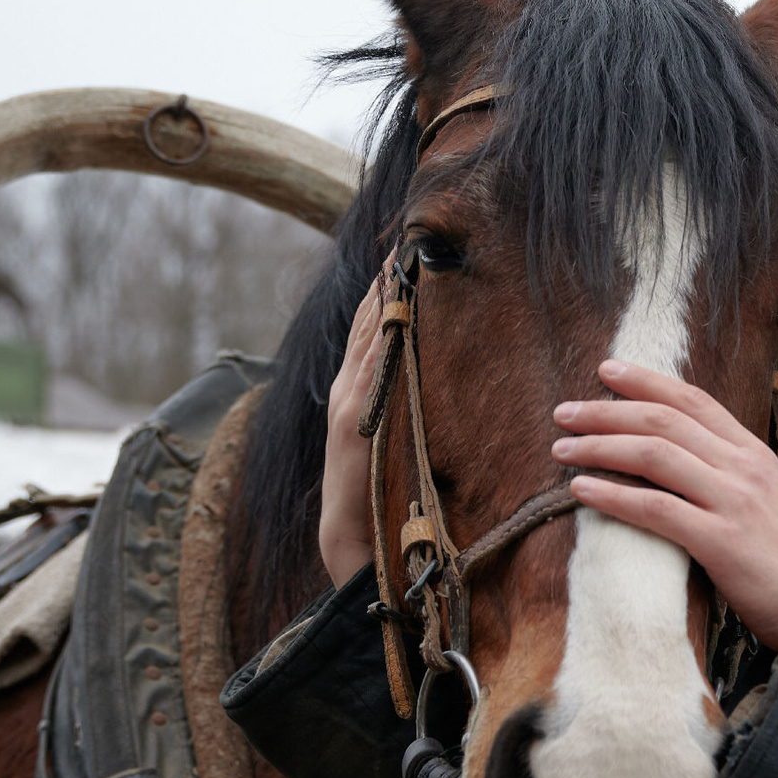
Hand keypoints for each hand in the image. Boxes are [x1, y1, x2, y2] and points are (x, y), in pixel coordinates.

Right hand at [317, 264, 388, 587]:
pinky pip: (371, 369)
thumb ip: (403, 401)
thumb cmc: (380, 489)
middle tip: (409, 240)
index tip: (405, 251)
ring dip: (385, 299)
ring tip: (404, 260)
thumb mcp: (394, 434)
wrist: (352, 537)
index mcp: (357, 388)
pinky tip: (396, 312)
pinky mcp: (354, 420)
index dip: (385, 289)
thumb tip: (430, 371)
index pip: (371, 326)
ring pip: (368, 336)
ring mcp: (348, 400)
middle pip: (367, 321)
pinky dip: (381, 337)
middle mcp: (347, 386)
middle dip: (387, 282)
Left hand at [552, 360, 777, 648]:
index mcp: (755, 453)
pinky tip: (581, 491)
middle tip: (565, 411)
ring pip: (654, 456)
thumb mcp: (772, 496)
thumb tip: (688, 455)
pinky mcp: (719, 541)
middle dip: (607, 411)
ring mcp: (733, 502)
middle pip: (664, 421)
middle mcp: (744, 468)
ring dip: (600, 447)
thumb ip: (734, 471)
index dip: (646, 381)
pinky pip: (655, 508)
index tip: (606, 370)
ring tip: (563, 449)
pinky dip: (612, 496)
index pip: (694, 400)